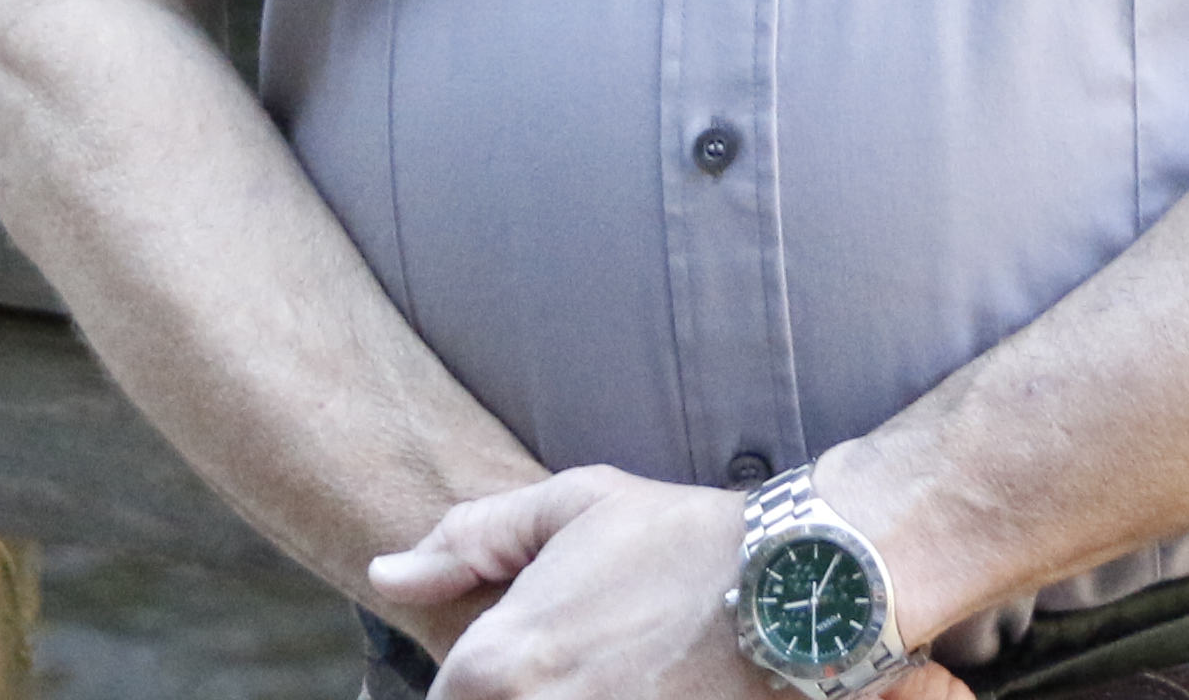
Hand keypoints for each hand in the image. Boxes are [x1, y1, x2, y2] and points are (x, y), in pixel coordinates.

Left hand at [380, 467, 963, 699]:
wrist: (801, 592)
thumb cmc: (685, 542)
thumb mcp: (575, 509)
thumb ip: (469, 540)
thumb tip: (388, 576)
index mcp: (498, 667)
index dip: (477, 684)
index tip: (527, 665)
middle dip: (515, 695)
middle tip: (578, 668)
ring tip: (617, 676)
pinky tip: (641, 693)